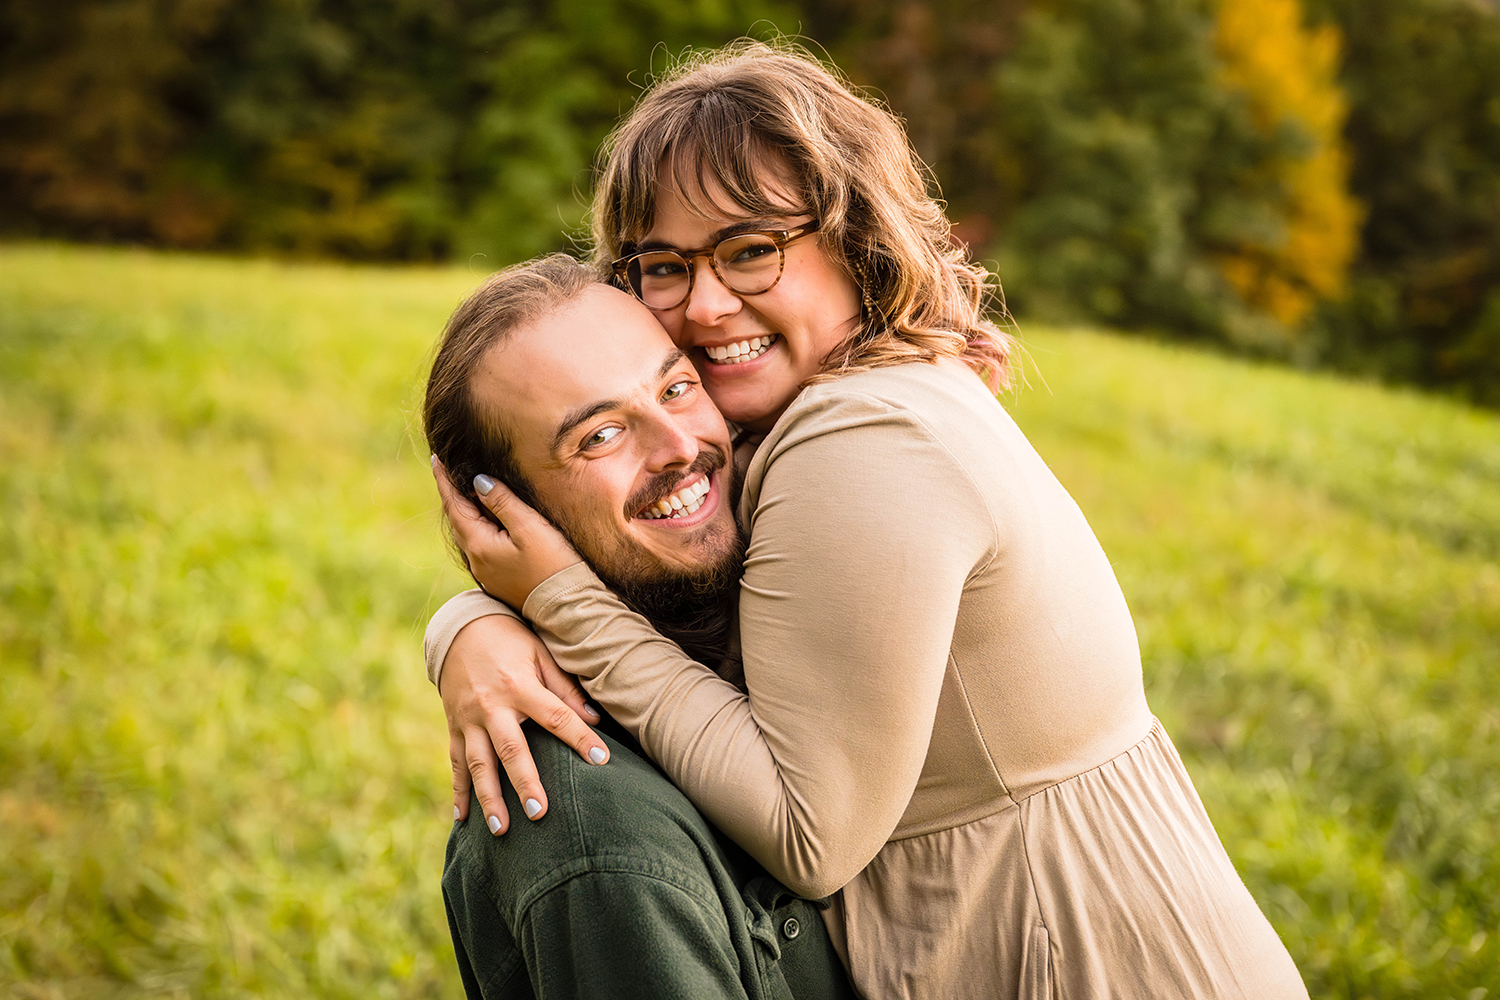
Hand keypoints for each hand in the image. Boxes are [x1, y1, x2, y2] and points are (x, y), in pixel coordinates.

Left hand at [432, 457, 582, 609]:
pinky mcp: (499, 578)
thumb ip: (502, 501)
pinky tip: (487, 519)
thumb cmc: (553, 564)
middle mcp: (477, 561)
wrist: (568, 607)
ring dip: (465, 510)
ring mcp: (487, 572)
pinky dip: (478, 526)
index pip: (454, 505)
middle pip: (458, 519)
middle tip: (449, 469)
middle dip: (453, 494)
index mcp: (479, 545)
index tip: (436, 459)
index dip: (444, 481)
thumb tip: (478, 482)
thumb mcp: (529, 527)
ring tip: (466, 490)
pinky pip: (480, 544)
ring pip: (469, 533)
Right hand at [443, 613, 610, 833]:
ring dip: (489, 798)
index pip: (555, 716)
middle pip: (510, 749)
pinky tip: (463, 820)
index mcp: (518, 685)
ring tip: (502, 831)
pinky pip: (455, 764)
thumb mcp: (540, 653)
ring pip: (478, 764)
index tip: (601, 759)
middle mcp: (490, 706)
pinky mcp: (453, 727)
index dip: (579, 737)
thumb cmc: (510, 641)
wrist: (460, 630)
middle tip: (540, 813)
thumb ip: (565, 687)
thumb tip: (596, 718)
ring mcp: (467, 720)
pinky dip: (458, 792)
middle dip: (524, 782)